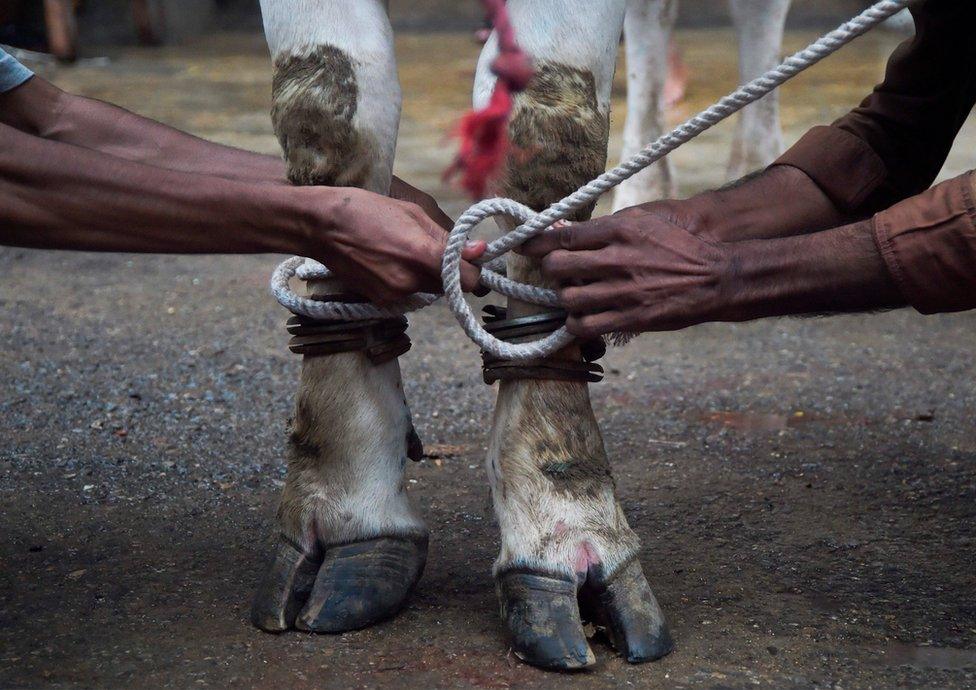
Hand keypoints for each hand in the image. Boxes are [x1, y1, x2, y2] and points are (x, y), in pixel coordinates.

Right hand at [302, 187, 485, 304]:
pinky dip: (406, 280)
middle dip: (448, 271)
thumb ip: (447, 238)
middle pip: (449, 286)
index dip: (473, 271)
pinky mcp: (380, 302)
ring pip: (428, 290)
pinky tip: (388, 261)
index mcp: (422, 255)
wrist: (320, 227)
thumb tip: (479, 250)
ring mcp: (394, 295)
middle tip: (433, 249)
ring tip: (402, 251)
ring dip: (426, 275)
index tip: (469, 259)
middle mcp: (410, 281)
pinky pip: (407, 293)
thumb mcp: (412, 213)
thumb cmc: (366, 210)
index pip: (468, 280)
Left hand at [521, 209, 734, 337]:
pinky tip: (581, 317)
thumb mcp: (643, 222)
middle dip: (550, 269)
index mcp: (620, 230)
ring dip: (563, 297)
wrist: (715, 277)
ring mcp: (623, 291)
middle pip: (558, 266)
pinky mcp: (630, 318)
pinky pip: (584, 325)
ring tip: (571, 293)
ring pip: (567, 297)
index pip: (563, 236)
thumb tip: (562, 229)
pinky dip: (575, 322)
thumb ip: (603, 227)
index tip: (524, 245)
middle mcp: (618, 259)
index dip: (537, 242)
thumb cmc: (676, 246)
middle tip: (555, 271)